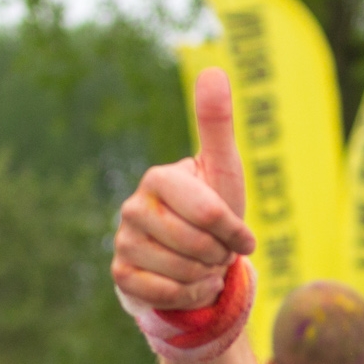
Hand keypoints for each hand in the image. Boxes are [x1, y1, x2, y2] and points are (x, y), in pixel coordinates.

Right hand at [112, 68, 254, 309]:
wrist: (194, 255)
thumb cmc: (213, 206)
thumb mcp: (223, 167)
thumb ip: (217, 122)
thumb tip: (213, 68)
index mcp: (159, 178)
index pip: (211, 214)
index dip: (236, 232)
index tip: (242, 236)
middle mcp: (132, 207)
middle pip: (198, 246)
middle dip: (220, 255)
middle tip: (217, 249)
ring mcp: (122, 241)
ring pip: (183, 272)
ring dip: (206, 276)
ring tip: (202, 263)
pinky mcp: (120, 275)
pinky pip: (165, 294)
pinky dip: (189, 295)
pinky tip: (190, 283)